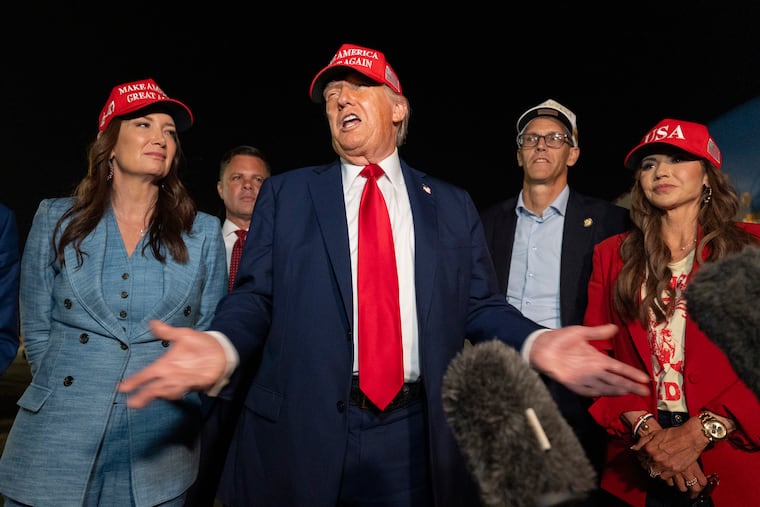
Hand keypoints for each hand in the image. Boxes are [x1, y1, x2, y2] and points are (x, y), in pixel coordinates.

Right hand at [117, 320, 227, 407]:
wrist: (220, 351)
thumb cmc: (200, 343)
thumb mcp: (183, 335)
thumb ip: (167, 331)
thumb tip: (152, 322)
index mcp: (164, 364)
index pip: (145, 374)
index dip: (134, 381)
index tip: (121, 387)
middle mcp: (170, 375)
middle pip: (152, 388)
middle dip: (143, 395)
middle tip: (132, 402)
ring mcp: (180, 381)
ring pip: (165, 391)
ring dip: (160, 393)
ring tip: (153, 393)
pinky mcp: (192, 384)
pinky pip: (181, 391)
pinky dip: (176, 392)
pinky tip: (173, 391)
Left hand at [529, 324, 649, 396]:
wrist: (541, 345)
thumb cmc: (560, 338)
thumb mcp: (580, 332)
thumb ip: (597, 332)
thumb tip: (615, 328)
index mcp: (597, 359)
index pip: (619, 367)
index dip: (631, 373)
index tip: (645, 378)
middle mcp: (593, 370)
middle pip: (615, 380)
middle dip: (630, 385)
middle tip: (645, 391)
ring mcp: (584, 377)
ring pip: (605, 386)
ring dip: (618, 389)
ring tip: (632, 392)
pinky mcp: (573, 383)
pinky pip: (588, 390)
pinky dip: (598, 393)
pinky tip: (608, 394)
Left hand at [631, 418, 708, 481]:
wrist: (691, 437)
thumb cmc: (674, 434)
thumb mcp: (655, 434)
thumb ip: (642, 441)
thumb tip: (634, 448)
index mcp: (649, 448)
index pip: (639, 456)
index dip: (641, 456)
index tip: (644, 455)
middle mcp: (656, 457)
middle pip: (645, 465)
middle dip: (646, 463)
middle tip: (650, 460)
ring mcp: (665, 465)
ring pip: (653, 472)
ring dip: (654, 469)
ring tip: (657, 465)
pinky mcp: (674, 470)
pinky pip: (663, 477)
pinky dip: (662, 474)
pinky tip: (664, 469)